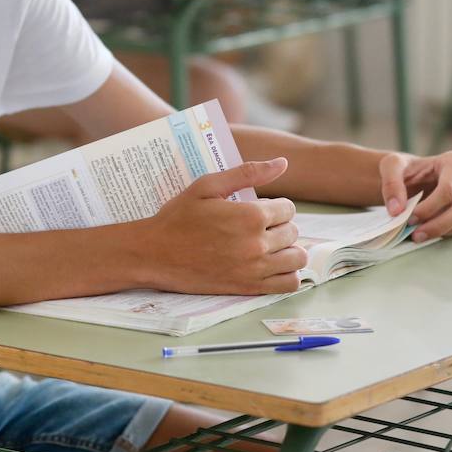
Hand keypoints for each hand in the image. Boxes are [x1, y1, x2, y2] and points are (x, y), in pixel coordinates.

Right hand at [143, 158, 306, 295]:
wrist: (154, 253)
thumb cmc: (178, 217)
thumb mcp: (207, 186)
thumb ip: (247, 173)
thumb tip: (282, 163)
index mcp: (250, 215)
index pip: (288, 208)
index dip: (274, 206)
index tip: (257, 209)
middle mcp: (257, 244)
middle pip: (293, 231)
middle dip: (279, 225)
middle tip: (257, 227)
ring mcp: (255, 269)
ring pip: (297, 257)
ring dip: (288, 249)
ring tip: (269, 245)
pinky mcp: (249, 288)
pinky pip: (289, 284)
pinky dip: (288, 274)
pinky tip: (272, 265)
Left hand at [378, 151, 451, 242]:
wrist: (414, 179)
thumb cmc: (406, 170)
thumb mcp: (392, 166)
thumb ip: (391, 183)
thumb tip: (397, 210)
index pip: (448, 190)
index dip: (429, 208)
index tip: (409, 218)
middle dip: (439, 224)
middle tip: (415, 234)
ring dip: (442, 231)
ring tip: (417, 235)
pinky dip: (447, 233)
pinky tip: (429, 232)